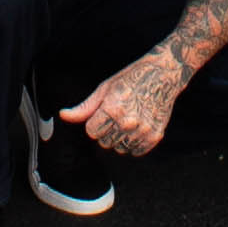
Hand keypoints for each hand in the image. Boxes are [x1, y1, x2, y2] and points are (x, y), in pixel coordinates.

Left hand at [62, 47, 186, 158]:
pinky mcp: (155, 136)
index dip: (95, 122)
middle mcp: (127, 122)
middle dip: (107, 131)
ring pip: (119, 148)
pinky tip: (137, 127)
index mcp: (112, 109)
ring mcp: (142, 131)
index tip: (104, 112)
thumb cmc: (132, 78)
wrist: (163, 75)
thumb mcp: (105, 89)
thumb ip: (84, 108)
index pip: (91, 132)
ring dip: (120, 138)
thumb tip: (63, 115)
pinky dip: (134, 143)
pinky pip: (136, 151)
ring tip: (128, 119)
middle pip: (104, 142)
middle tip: (118, 114)